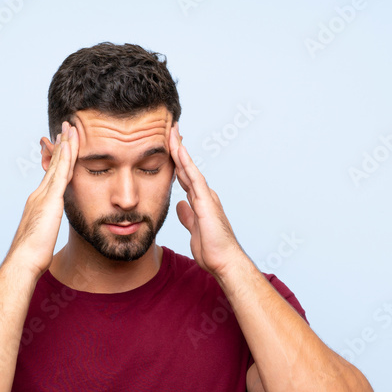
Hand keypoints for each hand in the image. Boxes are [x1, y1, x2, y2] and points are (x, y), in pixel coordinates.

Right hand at [5, 121, 78, 275]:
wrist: (23, 260)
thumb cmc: (31, 257)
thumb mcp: (42, 240)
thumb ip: (46, 232)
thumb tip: (48, 236)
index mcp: (38, 204)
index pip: (51, 177)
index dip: (56, 162)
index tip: (60, 148)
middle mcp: (39, 195)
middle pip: (53, 165)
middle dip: (60, 146)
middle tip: (65, 128)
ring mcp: (44, 195)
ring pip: (57, 164)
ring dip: (65, 145)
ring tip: (70, 128)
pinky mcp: (50, 199)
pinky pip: (60, 173)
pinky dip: (66, 157)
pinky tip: (70, 144)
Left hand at [168, 122, 244, 277]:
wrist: (225, 261)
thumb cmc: (213, 250)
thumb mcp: (194, 230)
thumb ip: (188, 216)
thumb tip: (180, 205)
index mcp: (199, 201)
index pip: (184, 177)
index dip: (175, 162)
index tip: (167, 147)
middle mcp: (204, 195)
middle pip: (186, 167)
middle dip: (176, 149)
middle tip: (168, 129)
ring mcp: (206, 196)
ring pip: (189, 167)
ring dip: (179, 149)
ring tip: (171, 131)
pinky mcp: (206, 201)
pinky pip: (194, 177)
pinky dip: (186, 162)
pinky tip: (178, 149)